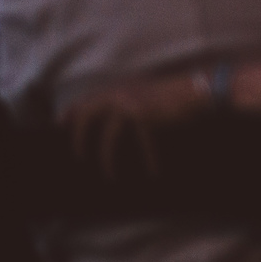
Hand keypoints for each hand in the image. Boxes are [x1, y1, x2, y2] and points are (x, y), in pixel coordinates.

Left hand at [63, 72, 209, 177]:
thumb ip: (125, 100)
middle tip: (79, 156)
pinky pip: (141, 144)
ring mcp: (131, 105)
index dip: (70, 115)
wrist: (199, 89)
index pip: (83, 101)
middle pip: (85, 116)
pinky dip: (148, 158)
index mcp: (118, 88)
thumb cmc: (174, 93)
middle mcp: (120, 94)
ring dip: (107, 158)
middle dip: (78, 138)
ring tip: (110, 174)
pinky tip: (153, 171)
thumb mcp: (144, 92)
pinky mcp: (145, 116)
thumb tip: (107, 119)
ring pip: (108, 137)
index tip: (61, 128)